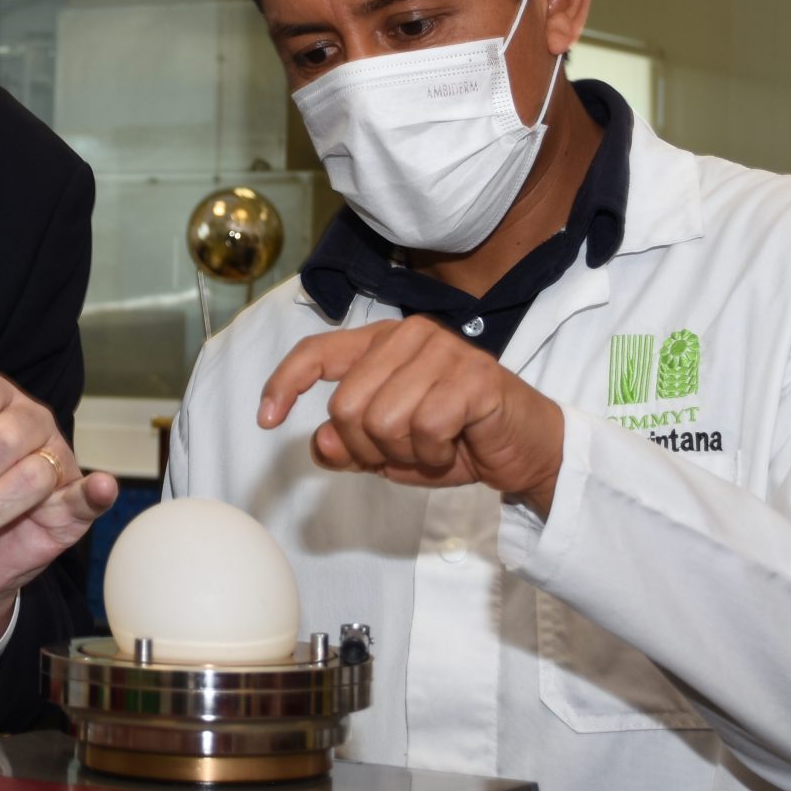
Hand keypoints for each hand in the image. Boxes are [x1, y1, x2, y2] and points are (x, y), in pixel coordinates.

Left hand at [259, 317, 565, 512]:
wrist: (524, 449)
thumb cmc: (456, 440)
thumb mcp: (388, 451)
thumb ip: (348, 445)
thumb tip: (322, 443)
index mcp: (382, 343)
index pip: (317, 352)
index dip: (285, 384)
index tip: (266, 417)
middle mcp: (410, 336)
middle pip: (346, 407)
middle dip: (367, 449)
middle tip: (403, 454)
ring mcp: (443, 352)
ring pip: (382, 420)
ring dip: (405, 453)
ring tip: (432, 447)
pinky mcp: (473, 377)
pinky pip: (425, 428)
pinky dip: (435, 454)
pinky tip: (454, 446)